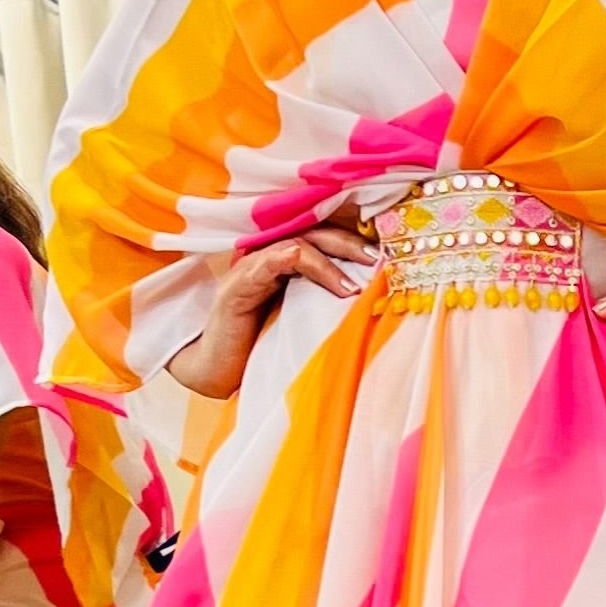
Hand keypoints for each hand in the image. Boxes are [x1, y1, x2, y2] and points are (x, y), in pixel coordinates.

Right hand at [166, 221, 377, 399]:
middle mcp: (268, 257)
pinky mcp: (240, 282)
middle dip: (353, 242)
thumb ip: (329, 303)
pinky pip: (280, 258)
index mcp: (284, 263)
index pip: (323, 238)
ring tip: (363, 279)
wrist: (218, 374)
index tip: (388, 255)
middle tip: (383, 258)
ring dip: (337, 257)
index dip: (355, 242)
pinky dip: (315, 267)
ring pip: (302, 241)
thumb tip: (375, 298)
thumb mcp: (306, 321)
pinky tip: (339, 286)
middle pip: (316, 232)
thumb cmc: (262, 349)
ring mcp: (252, 265)